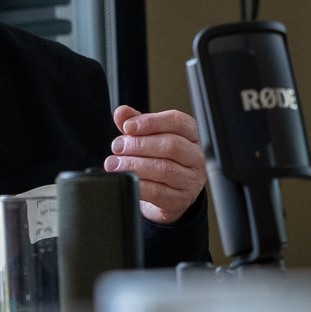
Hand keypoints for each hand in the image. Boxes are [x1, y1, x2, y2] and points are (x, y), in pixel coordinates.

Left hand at [106, 106, 205, 223]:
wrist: (168, 195)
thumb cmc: (158, 160)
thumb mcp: (148, 139)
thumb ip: (135, 124)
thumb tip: (121, 112)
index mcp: (192, 135)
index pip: (177, 122)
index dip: (151, 122)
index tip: (127, 126)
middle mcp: (196, 157)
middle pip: (171, 145)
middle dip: (139, 144)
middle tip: (117, 146)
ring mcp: (191, 180)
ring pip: (164, 169)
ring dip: (134, 165)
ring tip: (114, 163)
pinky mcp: (180, 199)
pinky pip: (158, 191)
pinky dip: (138, 184)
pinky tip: (126, 179)